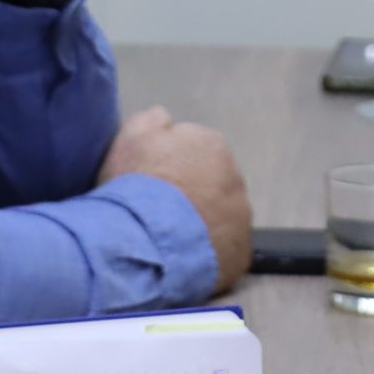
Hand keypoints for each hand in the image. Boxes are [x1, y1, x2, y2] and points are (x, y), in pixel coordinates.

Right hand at [98, 106, 251, 289]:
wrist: (145, 242)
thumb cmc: (136, 185)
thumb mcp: (132, 136)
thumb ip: (152, 120)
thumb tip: (164, 119)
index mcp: (212, 145)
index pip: (196, 149)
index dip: (172, 163)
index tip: (154, 177)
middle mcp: (236, 179)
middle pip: (213, 182)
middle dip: (194, 191)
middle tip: (162, 207)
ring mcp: (242, 219)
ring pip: (221, 215)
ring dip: (203, 220)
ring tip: (171, 236)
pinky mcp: (241, 254)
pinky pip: (224, 248)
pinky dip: (208, 250)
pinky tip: (183, 254)